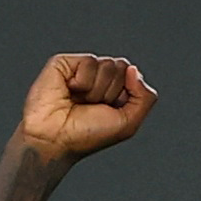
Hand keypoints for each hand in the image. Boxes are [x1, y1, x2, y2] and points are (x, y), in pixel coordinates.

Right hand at [18, 53, 155, 160]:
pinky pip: (89, 62)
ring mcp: (81, 70)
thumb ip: (145, 98)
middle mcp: (98, 79)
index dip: (125, 95)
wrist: (55, 139)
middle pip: (122, 66)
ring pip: (107, 64)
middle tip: (91, 107)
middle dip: (111, 91)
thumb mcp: (128, 124)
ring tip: (79, 102)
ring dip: (96, 90)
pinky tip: (70, 91)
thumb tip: (134, 70)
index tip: (108, 111)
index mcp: (113, 91)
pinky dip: (83, 82)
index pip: (132, 75)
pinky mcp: (65, 63)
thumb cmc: (86, 136)